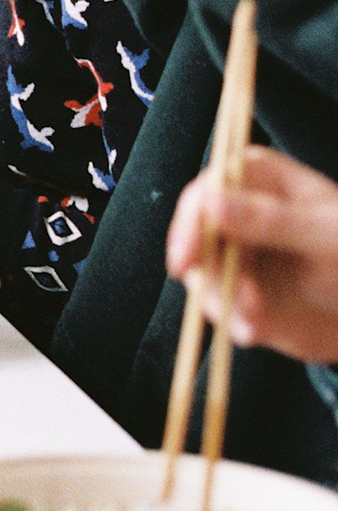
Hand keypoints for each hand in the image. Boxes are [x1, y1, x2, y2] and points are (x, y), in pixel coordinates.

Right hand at [168, 146, 337, 362]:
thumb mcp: (329, 238)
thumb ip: (274, 220)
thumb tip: (211, 203)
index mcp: (261, 179)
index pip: (210, 188)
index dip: (191, 222)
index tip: (187, 259)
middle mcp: (237, 208)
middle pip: (194, 232)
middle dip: (212, 273)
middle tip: (239, 305)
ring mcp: (233, 247)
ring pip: (201, 271)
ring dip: (223, 301)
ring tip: (258, 322)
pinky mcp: (233, 283)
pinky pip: (214, 301)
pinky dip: (230, 320)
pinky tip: (255, 331)